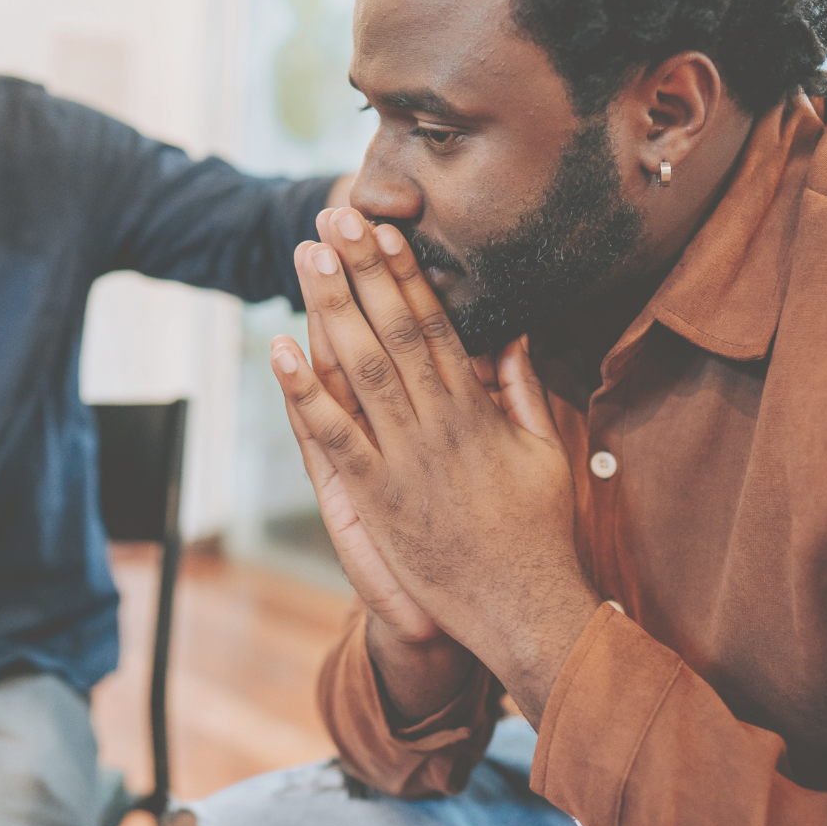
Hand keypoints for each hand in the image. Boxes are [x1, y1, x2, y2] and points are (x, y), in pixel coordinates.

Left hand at [271, 208, 599, 720]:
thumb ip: (522, 390)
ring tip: (306, 257)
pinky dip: (305, 393)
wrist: (526, 608)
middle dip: (361, 270)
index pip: (435, 325)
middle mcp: (439, 424)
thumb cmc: (538, 532)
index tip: (384, 230)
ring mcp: (405, 460)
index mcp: (476, 410)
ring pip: (361, 369)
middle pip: (393, 330)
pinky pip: (333, 437)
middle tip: (333, 217)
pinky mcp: (377, 499)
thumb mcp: (545, 451)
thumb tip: (510, 334)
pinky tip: (281, 351)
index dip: (406, 274)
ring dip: (331, 308)